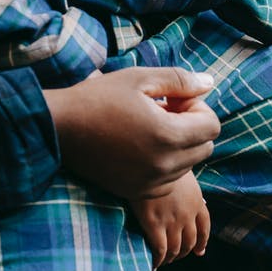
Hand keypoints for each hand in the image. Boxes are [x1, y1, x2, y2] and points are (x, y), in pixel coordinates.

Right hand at [42, 68, 219, 199]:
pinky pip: (169, 180)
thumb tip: (210, 83)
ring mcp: (151, 182)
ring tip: (150, 128)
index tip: (174, 100)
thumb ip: (180, 81)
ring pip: (189, 164)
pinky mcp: (137, 191)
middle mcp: (164, 165)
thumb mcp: (141, 78)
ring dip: (179, 145)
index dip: (198, 108)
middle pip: (205, 147)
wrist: (58, 128)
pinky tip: (141, 147)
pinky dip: (165, 164)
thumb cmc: (99, 98)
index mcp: (168, 135)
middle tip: (164, 112)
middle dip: (192, 127)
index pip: (213, 126)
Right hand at [130, 170, 209, 269]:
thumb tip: (196, 199)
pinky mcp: (154, 223)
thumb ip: (189, 189)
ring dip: (172, 257)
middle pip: (191, 241)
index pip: (205, 226)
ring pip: (177, 248)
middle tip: (177, 256)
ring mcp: (172, 220)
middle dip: (185, 252)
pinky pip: (160, 249)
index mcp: (196, 200)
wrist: (148, 161)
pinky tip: (155, 263)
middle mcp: (187, 213)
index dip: (203, 241)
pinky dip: (159, 259)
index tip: (200, 251)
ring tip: (165, 260)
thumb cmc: (163, 162)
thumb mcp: (183, 173)